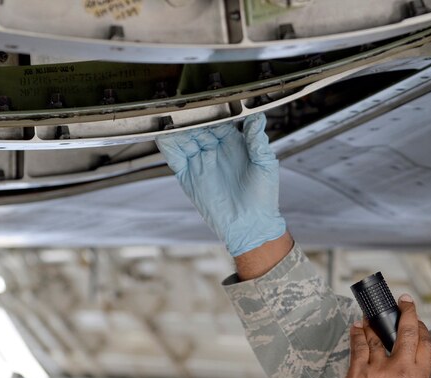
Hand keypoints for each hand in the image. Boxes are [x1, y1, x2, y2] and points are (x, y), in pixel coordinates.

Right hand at [155, 113, 285, 256]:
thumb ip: (258, 140)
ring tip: (172, 115)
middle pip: (197, 126)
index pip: (218, 119)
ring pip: (183, 138)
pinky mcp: (189, 177)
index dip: (210, 110)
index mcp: (234, 143)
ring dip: (177, 127)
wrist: (251, 225)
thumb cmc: (263, 196)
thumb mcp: (266, 164)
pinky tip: (164, 134)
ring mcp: (200, 162)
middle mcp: (215, 150)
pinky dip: (167, 145)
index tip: (204, 98)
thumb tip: (257, 117)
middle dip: (191, 116)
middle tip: (184, 104)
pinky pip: (174, 157)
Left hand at [333, 295, 430, 377]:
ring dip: (373, 324)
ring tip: (370, 317)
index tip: (416, 321)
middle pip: (405, 333)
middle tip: (403, 302)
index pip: (425, 344)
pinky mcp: (357, 374)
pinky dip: (357, 334)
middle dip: (405, 313)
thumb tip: (406, 377)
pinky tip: (356, 328)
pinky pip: (358, 347)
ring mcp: (377, 370)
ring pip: (376, 337)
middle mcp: (400, 370)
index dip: (421, 329)